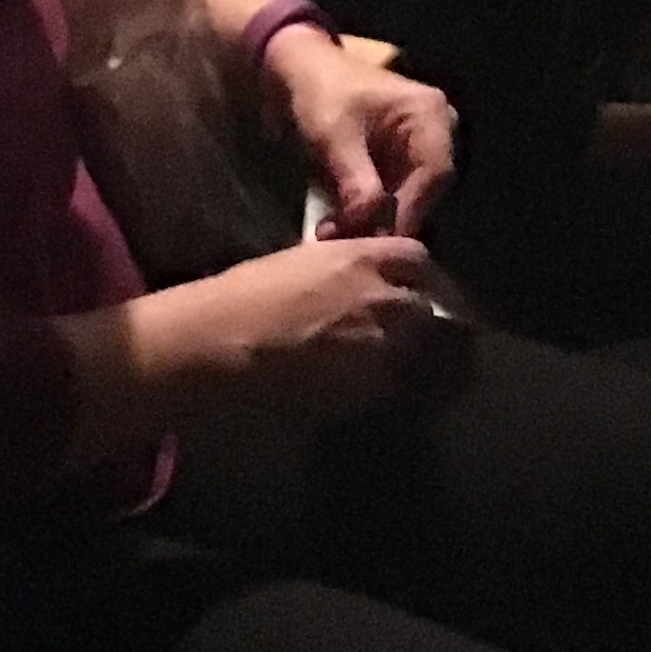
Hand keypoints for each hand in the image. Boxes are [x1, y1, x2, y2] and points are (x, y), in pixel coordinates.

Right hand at [143, 234, 434, 402]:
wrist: (219, 349)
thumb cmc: (242, 298)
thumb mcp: (299, 263)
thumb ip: (343, 269)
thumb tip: (360, 283)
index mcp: (363, 259)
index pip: (418, 259)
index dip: (416, 274)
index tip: (411, 285)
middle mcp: (385, 300)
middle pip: (430, 307)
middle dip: (423, 317)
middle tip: (411, 329)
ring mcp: (384, 349)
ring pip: (423, 352)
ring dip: (415, 354)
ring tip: (397, 363)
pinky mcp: (372, 392)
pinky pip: (399, 386)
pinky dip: (394, 386)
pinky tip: (372, 387)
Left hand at [263, 26, 455, 238]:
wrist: (297, 74)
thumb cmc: (320, 92)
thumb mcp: (334, 135)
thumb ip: (355, 179)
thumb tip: (369, 222)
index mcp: (430, 114)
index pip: (436, 172)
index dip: (411, 209)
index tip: (383, 239)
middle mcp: (435, 134)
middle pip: (425, 191)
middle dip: (388, 220)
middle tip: (353, 243)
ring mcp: (417, 152)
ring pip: (407, 200)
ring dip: (374, 222)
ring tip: (337, 236)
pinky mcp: (397, 167)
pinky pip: (390, 199)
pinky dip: (366, 214)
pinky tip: (338, 227)